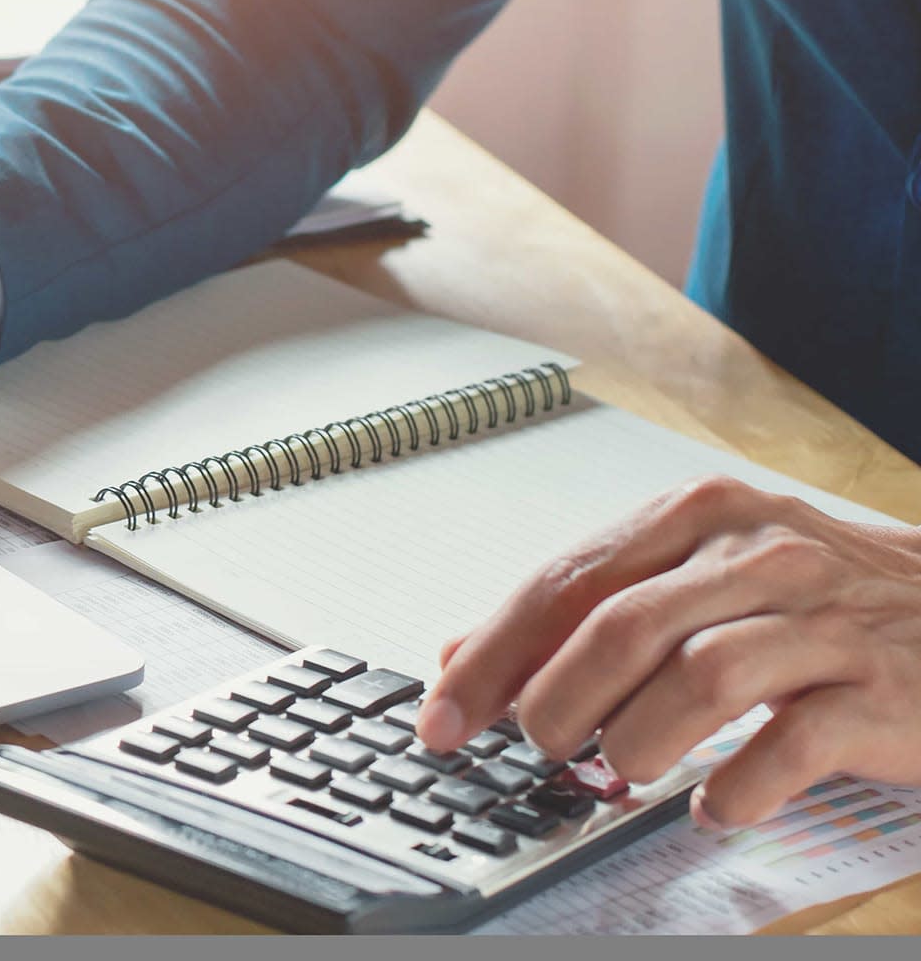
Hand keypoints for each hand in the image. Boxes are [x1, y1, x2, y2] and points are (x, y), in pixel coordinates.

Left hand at [414, 475, 920, 827]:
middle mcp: (757, 553)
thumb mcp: (703, 573)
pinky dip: (738, 786)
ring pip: (697, 679)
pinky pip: (791, 743)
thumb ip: (587, 607)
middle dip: (556, 703)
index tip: (443, 715)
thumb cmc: (824, 598)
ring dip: (638, 741)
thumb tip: (464, 655)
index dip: (491, 655)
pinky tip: (717, 806)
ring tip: (624, 771)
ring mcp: (822, 620)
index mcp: (698, 516)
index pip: (565, 581)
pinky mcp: (879, 690)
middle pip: (620, 628)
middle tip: (541, 749)